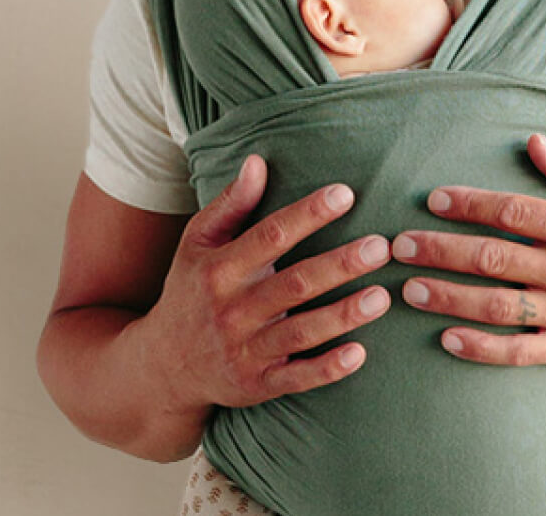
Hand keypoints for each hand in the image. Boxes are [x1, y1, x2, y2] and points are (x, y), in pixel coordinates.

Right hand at [139, 154, 392, 414]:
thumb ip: (230, 204)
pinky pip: (297, 379)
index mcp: (219, 269)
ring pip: (301, 332)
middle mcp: (232, 310)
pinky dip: (327, 369)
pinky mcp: (258, 385)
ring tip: (382, 297)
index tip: (346, 193)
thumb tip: (257, 160)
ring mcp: (245, 350)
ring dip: (343, 315)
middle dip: (339, 265)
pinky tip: (360, 353)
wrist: (163, 367)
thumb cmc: (191, 291)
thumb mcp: (197, 244)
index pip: (270, 236)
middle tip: (381, 246)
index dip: (308, 214)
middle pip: (294, 284)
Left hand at [391, 134, 545, 370]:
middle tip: (399, 246)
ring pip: (497, 306)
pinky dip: (482, 348)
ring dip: (448, 297)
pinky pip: (519, 353)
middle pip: (493, 258)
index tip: (433, 200)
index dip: (469, 204)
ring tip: (409, 289)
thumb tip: (533, 142)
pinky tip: (448, 339)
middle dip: (440, 250)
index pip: (513, 212)